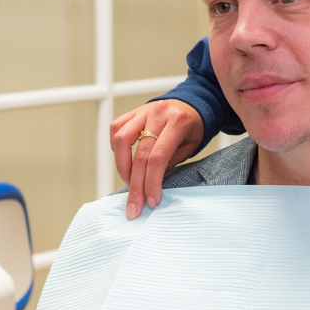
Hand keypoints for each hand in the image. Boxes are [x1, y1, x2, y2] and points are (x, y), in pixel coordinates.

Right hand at [111, 100, 204, 216]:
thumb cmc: (193, 128)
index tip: (151, 201)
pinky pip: (116, 128)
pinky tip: (124, 162)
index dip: (151, 182)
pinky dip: (116, 148)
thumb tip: (150, 184)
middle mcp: (158, 114)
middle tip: (134, 205)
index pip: (158, 158)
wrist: (192, 103)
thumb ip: (170, 162)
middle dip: (135, 185)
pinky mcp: (133, 111)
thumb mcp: (190, 146)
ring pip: (121, 139)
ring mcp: (143, 110)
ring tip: (129, 184)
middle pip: (139, 154)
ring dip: (122, 167)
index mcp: (177, 122)